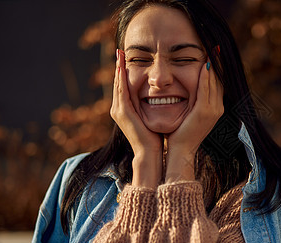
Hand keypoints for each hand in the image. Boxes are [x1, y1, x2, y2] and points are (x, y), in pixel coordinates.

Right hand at [111, 49, 162, 187]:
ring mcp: (118, 111)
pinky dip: (121, 78)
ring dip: (118, 68)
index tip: (126, 58)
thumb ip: (152, 106)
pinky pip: (121, 91)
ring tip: (120, 54)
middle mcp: (118, 109)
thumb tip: (162, 96)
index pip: (124, 86)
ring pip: (118, 84)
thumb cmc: (155, 137)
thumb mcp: (152, 117)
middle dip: (118, 66)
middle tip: (120, 51)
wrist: (150, 153)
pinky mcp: (123, 112)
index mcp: (125, 110)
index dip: (124, 72)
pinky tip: (123, 67)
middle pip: (118, 83)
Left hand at [165, 61, 223, 181]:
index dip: (217, 69)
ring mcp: (213, 110)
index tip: (215, 55)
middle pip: (220, 80)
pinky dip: (206, 77)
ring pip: (215, 83)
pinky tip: (203, 65)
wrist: (180, 150)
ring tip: (212, 51)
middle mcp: (218, 108)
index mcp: (215, 108)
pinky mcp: (204, 112)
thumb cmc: (181, 133)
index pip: (218, 84)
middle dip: (218, 63)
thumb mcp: (190, 115)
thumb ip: (194, 102)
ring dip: (213, 66)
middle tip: (215, 48)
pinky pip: (206, 90)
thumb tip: (190, 90)